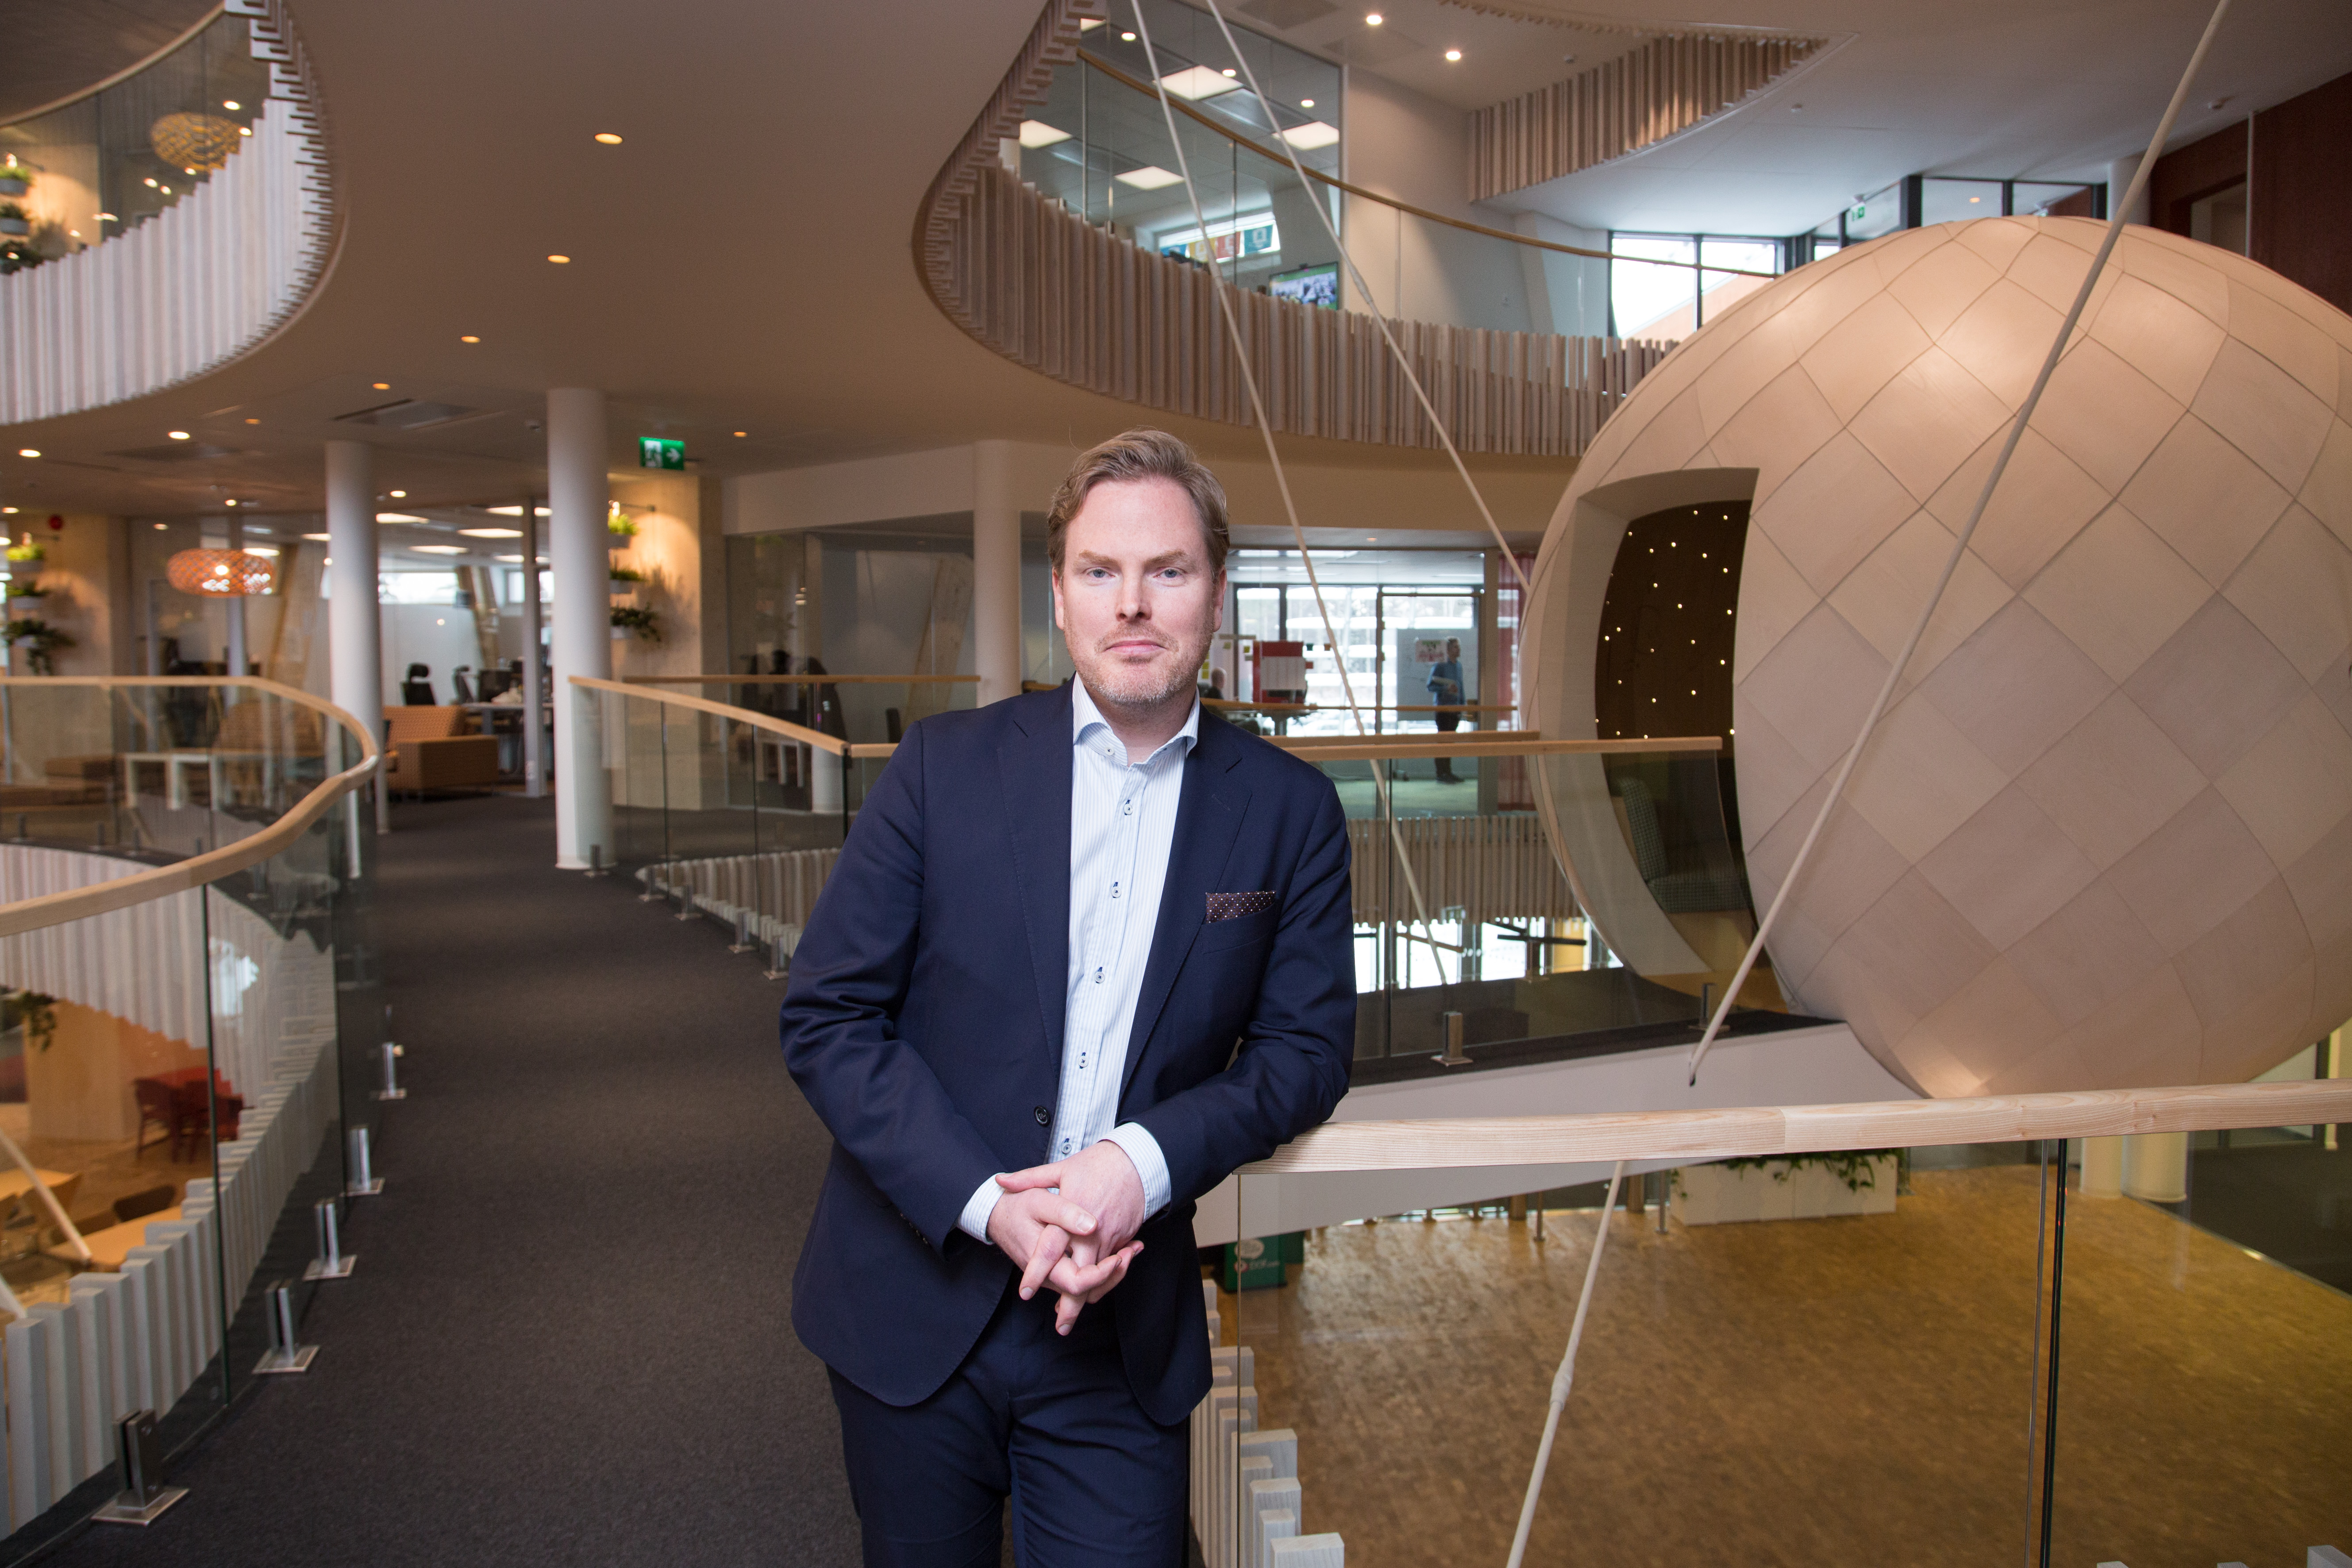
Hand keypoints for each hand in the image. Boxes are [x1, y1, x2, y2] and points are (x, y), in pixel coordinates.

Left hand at [996, 1140, 1149, 1332]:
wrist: (1137, 1162)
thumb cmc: (1096, 1164)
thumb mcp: (1060, 1168)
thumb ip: (1029, 1178)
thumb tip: (1000, 1181)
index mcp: (1071, 1212)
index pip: (1051, 1249)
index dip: (1037, 1272)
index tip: (1025, 1291)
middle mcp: (1091, 1231)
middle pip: (1081, 1275)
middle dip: (1071, 1304)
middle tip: (1061, 1326)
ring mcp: (1109, 1237)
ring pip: (1098, 1277)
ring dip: (1086, 1296)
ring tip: (1070, 1315)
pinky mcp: (1122, 1240)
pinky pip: (1111, 1267)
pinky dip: (1102, 1281)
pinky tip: (1091, 1293)